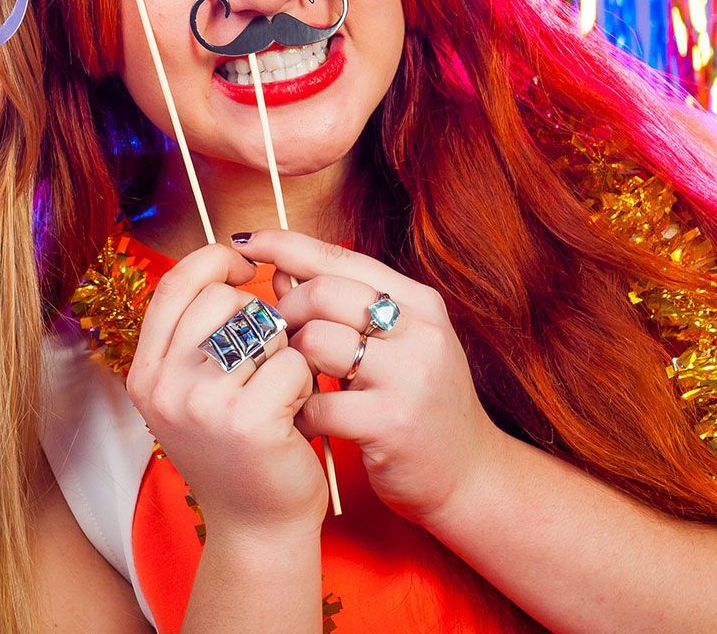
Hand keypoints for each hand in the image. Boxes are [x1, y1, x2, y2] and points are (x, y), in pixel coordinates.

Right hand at [124, 242, 324, 530]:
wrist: (257, 526)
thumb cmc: (237, 451)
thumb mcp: (196, 390)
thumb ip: (199, 330)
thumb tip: (236, 252)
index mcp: (145, 374)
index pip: (174, 285)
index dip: (213, 262)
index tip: (245, 269)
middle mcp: (163, 387)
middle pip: (222, 299)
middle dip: (258, 317)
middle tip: (267, 359)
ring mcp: (201, 404)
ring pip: (261, 327)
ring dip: (283, 350)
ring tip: (280, 388)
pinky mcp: (247, 420)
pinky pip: (292, 361)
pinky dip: (304, 380)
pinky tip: (296, 410)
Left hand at [238, 229, 504, 522]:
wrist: (469, 475)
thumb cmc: (419, 402)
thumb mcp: (393, 345)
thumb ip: (340, 307)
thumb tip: (279, 272)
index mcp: (419, 303)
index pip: (341, 256)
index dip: (286, 245)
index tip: (247, 242)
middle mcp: (420, 331)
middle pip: (322, 292)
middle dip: (286, 312)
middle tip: (277, 340)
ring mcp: (409, 377)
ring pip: (316, 342)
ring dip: (290, 363)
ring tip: (291, 382)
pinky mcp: (391, 423)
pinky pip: (319, 404)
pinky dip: (300, 414)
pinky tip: (303, 422)